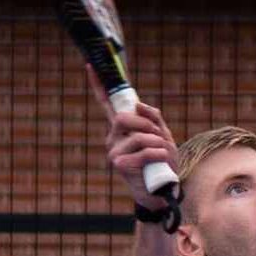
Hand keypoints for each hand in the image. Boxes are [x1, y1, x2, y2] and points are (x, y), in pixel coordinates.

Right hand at [88, 66, 178, 208]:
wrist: (163, 190)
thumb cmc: (162, 163)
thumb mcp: (164, 136)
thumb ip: (154, 118)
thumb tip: (138, 105)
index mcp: (122, 129)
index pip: (107, 103)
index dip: (99, 85)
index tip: (91, 65)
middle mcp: (113, 138)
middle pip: (123, 117)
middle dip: (146, 125)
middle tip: (158, 136)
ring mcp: (114, 152)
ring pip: (137, 136)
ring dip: (157, 143)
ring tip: (161, 154)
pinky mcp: (119, 165)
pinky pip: (143, 151)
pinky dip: (157, 154)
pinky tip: (159, 161)